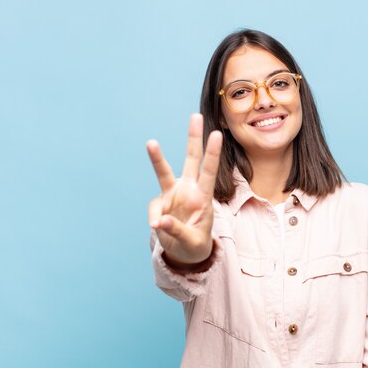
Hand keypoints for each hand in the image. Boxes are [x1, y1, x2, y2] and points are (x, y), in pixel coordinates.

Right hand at [147, 113, 222, 264]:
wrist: (185, 252)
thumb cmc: (195, 245)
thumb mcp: (192, 242)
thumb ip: (176, 230)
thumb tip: (157, 221)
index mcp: (203, 197)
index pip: (209, 172)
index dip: (212, 154)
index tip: (216, 135)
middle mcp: (189, 190)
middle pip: (191, 160)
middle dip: (193, 138)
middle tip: (196, 115)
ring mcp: (173, 195)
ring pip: (164, 171)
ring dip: (157, 157)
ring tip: (151, 142)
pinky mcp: (160, 203)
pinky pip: (154, 209)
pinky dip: (155, 218)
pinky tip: (158, 227)